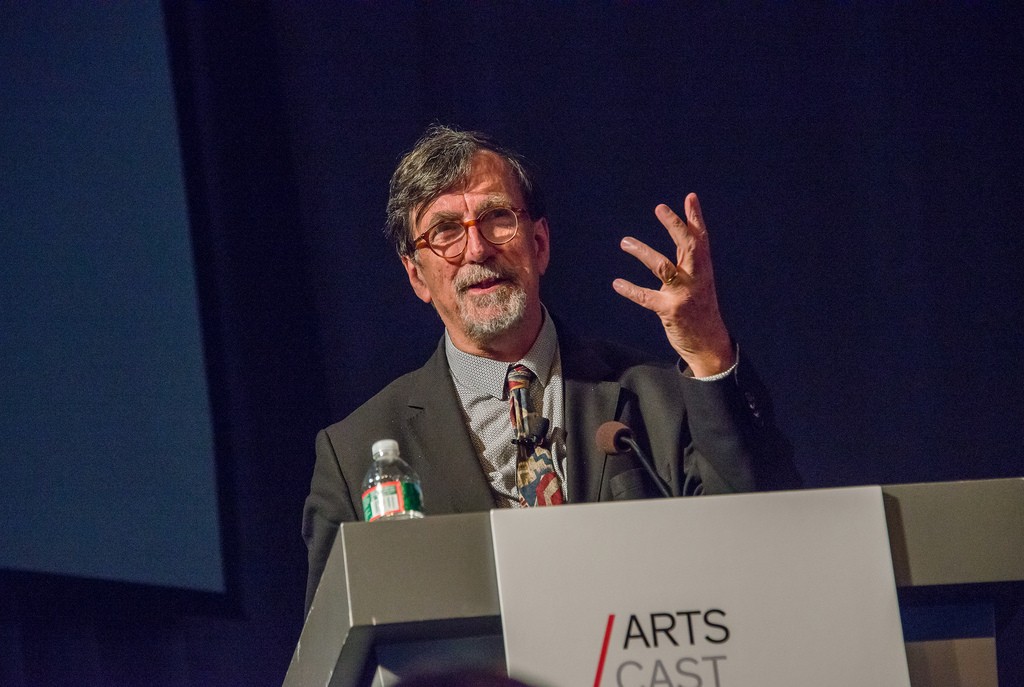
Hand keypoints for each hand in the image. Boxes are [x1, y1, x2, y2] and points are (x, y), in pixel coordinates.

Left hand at [613, 192, 734, 376]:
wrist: (709, 343)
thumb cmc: (700, 308)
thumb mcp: (701, 281)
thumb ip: (692, 260)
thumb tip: (685, 231)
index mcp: (703, 269)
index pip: (701, 238)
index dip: (695, 218)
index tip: (690, 197)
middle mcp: (696, 278)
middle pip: (688, 246)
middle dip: (675, 226)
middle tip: (660, 208)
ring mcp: (684, 294)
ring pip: (663, 267)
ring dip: (643, 252)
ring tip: (625, 242)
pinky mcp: (670, 310)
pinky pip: (647, 297)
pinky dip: (631, 290)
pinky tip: (618, 283)